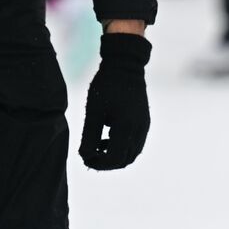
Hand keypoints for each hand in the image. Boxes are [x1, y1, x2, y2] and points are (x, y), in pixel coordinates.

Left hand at [79, 32, 151, 170]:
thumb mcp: (93, 111)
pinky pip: (135, 145)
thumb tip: (84, 156)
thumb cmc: (106, 85)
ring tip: (98, 147)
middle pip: (124, 160)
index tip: (85, 159)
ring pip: (131, 154)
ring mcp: (143, 127)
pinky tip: (108, 138)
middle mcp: (139, 131)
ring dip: (115, 156)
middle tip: (89, 157)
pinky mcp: (144, 123)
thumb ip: (89, 135)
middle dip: (106, 163)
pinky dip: (122, 148)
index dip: (99, 163)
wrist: (125, 65)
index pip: (114, 159)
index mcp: (126, 128)